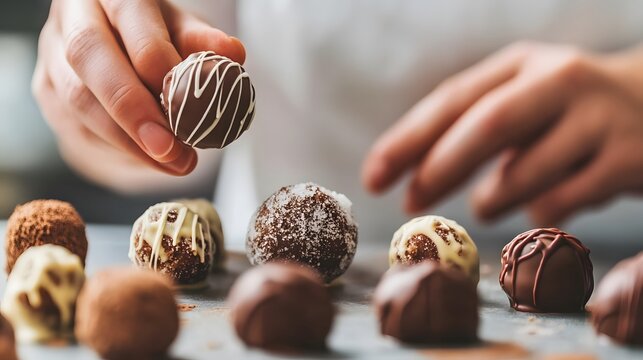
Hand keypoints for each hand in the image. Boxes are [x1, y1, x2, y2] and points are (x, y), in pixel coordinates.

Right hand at [33, 0, 244, 175]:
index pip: (130, 18)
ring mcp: (51, 53)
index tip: (187, 103)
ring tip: (170, 162)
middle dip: (132, 107)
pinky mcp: (46, 88)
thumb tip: (233, 55)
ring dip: (126, 139)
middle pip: (89, 56)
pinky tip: (150, 160)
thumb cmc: (152, 34)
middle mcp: (73, 17)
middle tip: (170, 148)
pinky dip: (117, 148)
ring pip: (77, 97)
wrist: (112, 48)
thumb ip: (201, 41)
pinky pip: (74, 124)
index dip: (157, 62)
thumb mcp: (179, 30)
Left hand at [363, 42, 642, 225]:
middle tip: (409, 203)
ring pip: (525, 171)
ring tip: (484, 205)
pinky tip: (541, 208)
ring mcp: (600, 118)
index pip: (452, 99)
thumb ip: (473, 127)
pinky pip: (565, 200)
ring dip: (492, 198)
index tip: (373, 178)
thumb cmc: (567, 111)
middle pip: (487, 125)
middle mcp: (561, 80)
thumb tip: (413, 173)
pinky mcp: (630, 159)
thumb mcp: (522, 100)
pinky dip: (540, 213)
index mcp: (522, 64)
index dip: (407, 140)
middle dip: (440, 169)